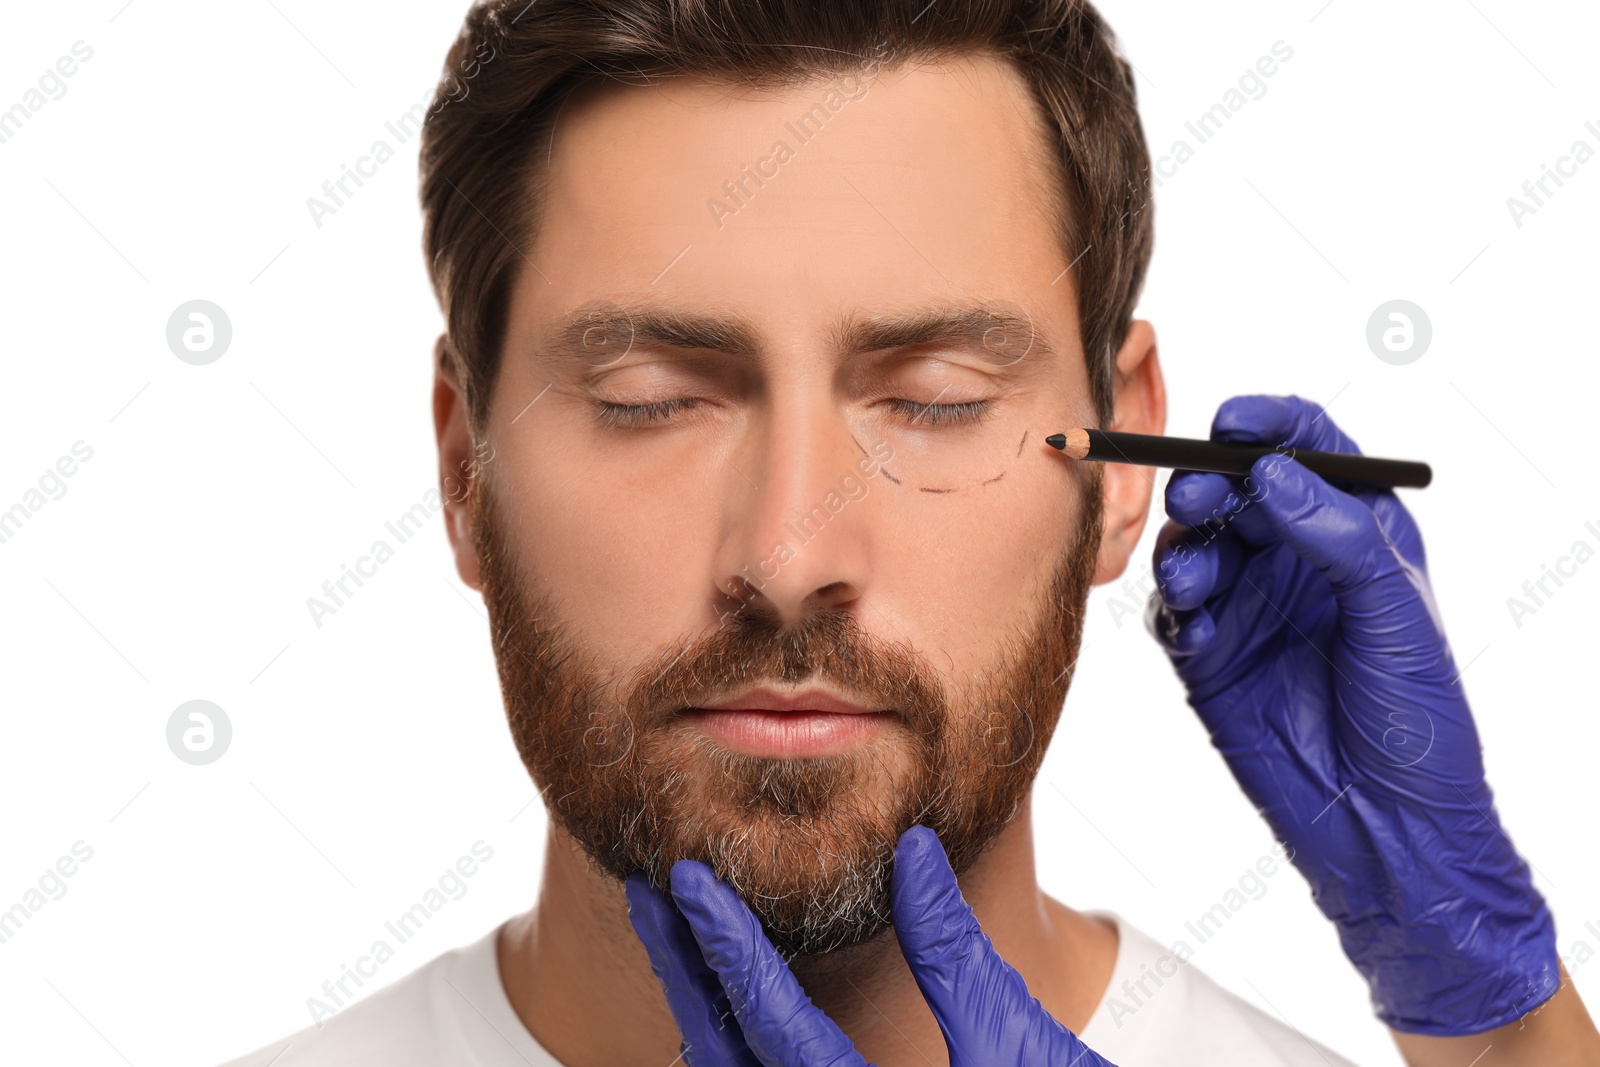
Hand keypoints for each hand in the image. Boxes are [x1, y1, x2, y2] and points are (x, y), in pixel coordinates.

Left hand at [625, 825, 1118, 1065]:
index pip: (774, 1030)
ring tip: (680, 934)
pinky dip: (733, 1053)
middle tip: (653, 892)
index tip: (684, 878)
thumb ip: (956, 955)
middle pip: (724, 1065)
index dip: (727, 947)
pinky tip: (728, 1006)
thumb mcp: (1019, 1048)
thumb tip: (912, 851)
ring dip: (701, 1010)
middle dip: (686, 972)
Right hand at [1147, 394, 1558, 1035]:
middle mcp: (1296, 558)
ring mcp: (1248, 605)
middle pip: (1233, 488)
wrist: (1386, 826)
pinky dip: (1175, 609)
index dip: (1269, 423)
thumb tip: (1272, 473)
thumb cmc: (1417, 719)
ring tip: (1200, 582)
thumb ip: (1338, 533)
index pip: (1306, 448)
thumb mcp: (1396, 610)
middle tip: (1200, 500)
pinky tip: (1198, 632)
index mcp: (1355, 531)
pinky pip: (1173, 610)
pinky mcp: (1208, 655)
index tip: (1235, 422)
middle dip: (1208, 484)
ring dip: (1187, 550)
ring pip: (1193, 544)